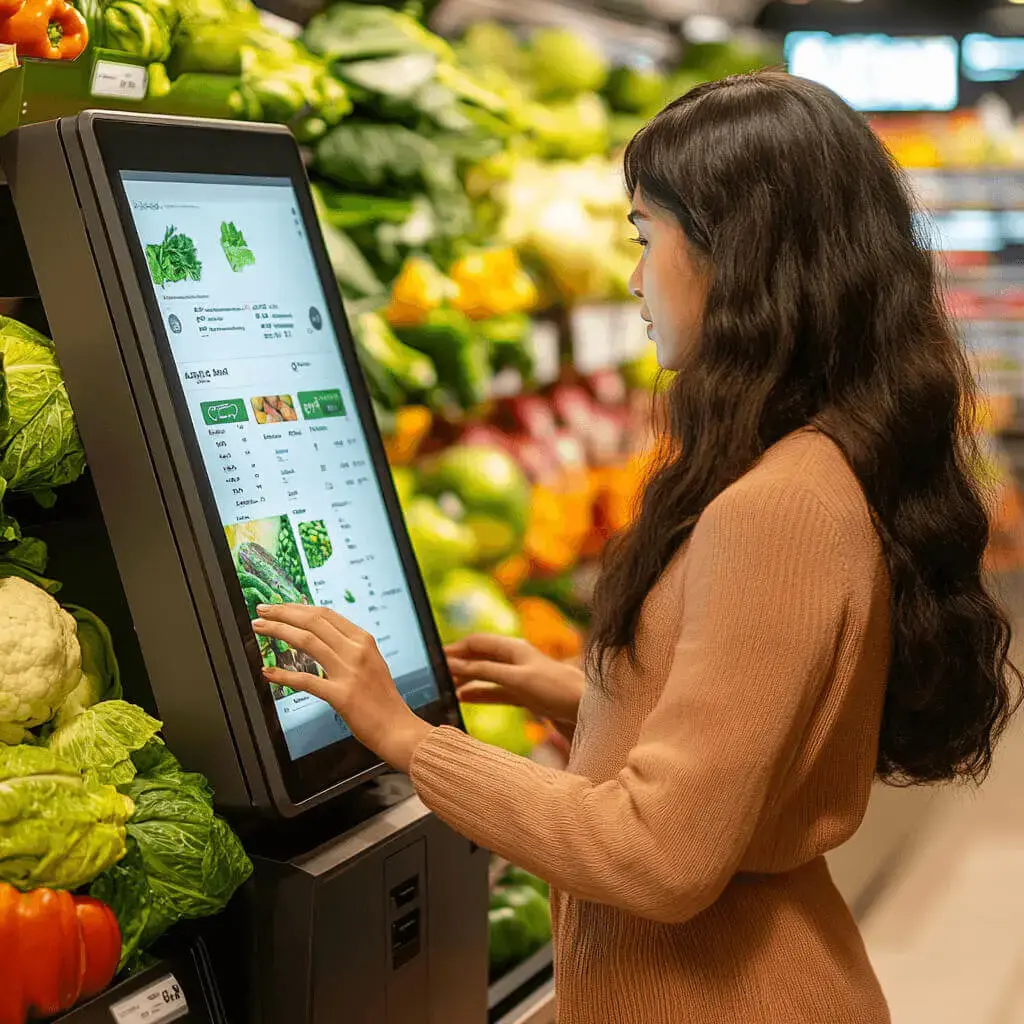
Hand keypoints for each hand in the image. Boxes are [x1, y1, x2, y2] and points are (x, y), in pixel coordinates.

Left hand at [252, 604, 433, 772]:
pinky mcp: (341, 695)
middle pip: (313, 621)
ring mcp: (349, 672)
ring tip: (259, 628)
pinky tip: (267, 672)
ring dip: (278, 631)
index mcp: (364, 640)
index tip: (280, 606)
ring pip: (307, 641)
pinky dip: (283, 675)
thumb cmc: (383, 699)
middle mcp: (357, 651)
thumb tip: (322, 637)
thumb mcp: (372, 663)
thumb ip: (349, 649)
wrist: (398, 728)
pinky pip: (305, 680)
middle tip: (262, 611)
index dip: (298, 607)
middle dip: (283, 613)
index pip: (326, 614)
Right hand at [445, 635, 584, 724]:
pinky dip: (479, 693)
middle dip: (458, 664)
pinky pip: (494, 690)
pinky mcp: (523, 693)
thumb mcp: (516, 679)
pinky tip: (464, 698)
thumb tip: (455, 665)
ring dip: (466, 679)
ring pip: (485, 674)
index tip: (434, 657)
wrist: (586, 708)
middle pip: (479, 657)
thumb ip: (485, 671)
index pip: (476, 642)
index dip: (455, 648)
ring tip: (445, 687)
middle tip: (435, 674)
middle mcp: (514, 659)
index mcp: (513, 648)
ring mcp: (518, 676)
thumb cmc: (556, 689)